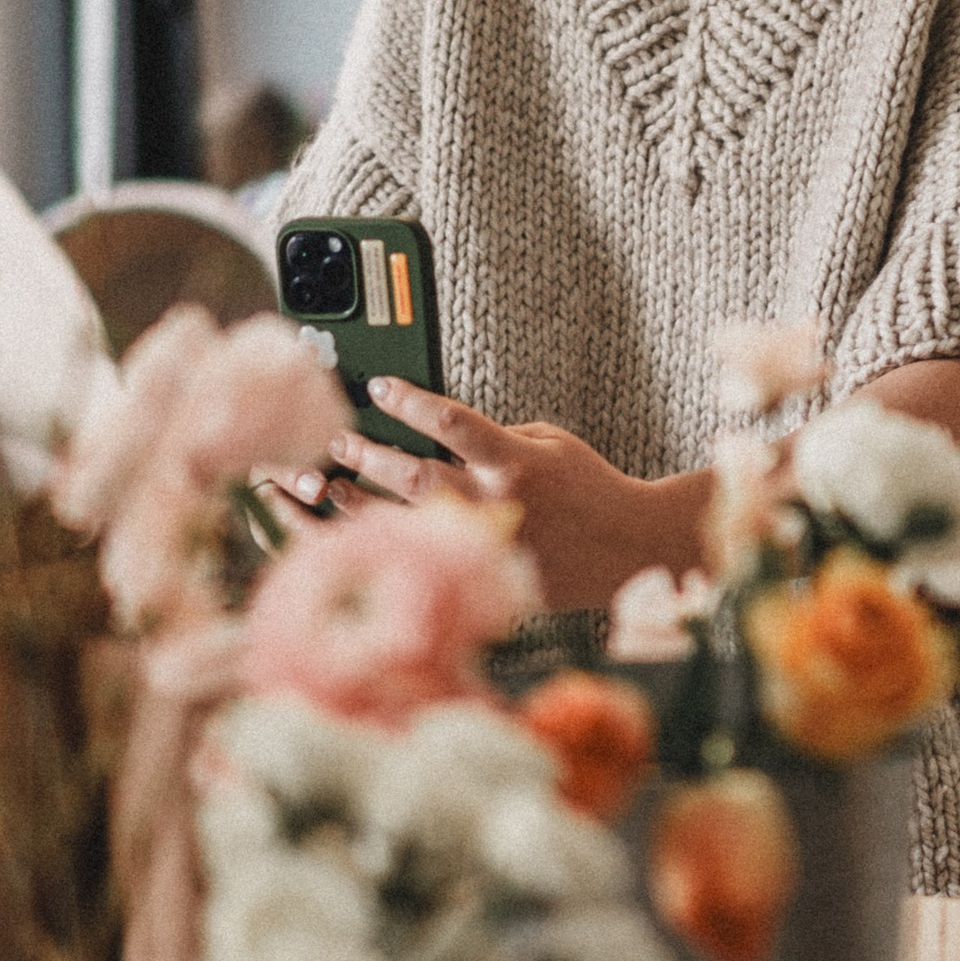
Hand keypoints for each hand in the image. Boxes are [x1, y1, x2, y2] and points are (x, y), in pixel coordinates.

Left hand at [325, 381, 713, 615]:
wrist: (627, 549)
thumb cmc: (590, 487)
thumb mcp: (551, 442)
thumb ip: (496, 439)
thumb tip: (441, 436)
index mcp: (517, 461)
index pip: (452, 422)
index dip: (410, 401)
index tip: (378, 387)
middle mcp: (497, 502)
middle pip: (415, 475)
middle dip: (369, 455)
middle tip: (338, 440)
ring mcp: (488, 542)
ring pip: (410, 521)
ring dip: (364, 501)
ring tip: (332, 485)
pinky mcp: (486, 573)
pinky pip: (428, 556)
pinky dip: (391, 541)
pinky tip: (362, 531)